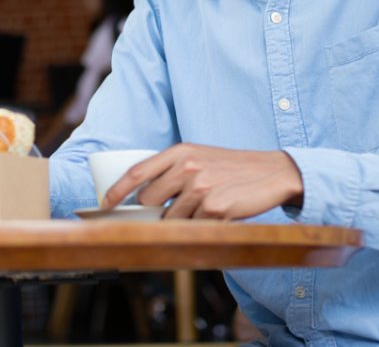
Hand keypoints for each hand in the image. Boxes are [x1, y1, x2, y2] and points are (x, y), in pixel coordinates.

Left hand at [102, 144, 303, 219]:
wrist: (273, 172)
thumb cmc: (231, 167)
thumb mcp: (199, 157)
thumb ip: (172, 170)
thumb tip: (141, 197)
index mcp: (180, 152)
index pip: (137, 172)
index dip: (117, 191)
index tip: (105, 204)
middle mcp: (188, 167)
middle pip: (149, 201)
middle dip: (153, 212)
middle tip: (170, 212)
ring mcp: (201, 187)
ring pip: (171, 219)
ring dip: (182, 221)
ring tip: (204, 208)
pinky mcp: (215, 207)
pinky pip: (194, 227)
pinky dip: (202, 226)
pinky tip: (218, 213)